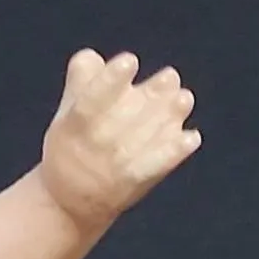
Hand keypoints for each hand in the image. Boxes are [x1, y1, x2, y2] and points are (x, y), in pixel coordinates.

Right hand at [37, 50, 198, 232]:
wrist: (69, 200)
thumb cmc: (71, 145)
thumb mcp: (66, 112)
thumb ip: (81, 81)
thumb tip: (92, 57)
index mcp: (75, 124)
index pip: (91, 99)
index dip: (110, 80)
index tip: (130, 60)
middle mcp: (97, 142)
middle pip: (126, 116)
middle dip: (152, 96)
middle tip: (170, 77)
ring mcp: (118, 163)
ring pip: (146, 138)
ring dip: (168, 118)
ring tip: (184, 99)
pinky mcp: (135, 181)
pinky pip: (156, 166)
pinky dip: (174, 152)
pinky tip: (192, 138)